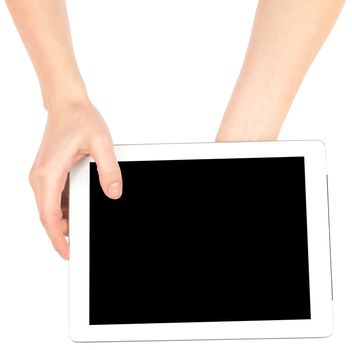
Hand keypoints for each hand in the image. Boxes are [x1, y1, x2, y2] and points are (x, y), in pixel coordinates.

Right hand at [29, 100, 121, 259]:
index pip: (49, 216)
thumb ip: (108, 170)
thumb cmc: (79, 119)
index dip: (57, 238)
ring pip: (50, 208)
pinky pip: (54, 197)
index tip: (68, 253)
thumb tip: (113, 193)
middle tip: (79, 247)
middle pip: (47, 215)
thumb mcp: (101, 144)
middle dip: (61, 234)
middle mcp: (41, 176)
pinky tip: (79, 210)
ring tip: (82, 230)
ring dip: (63, 222)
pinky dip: (64, 209)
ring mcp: (43, 174)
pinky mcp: (49, 172)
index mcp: (49, 173)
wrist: (68, 104)